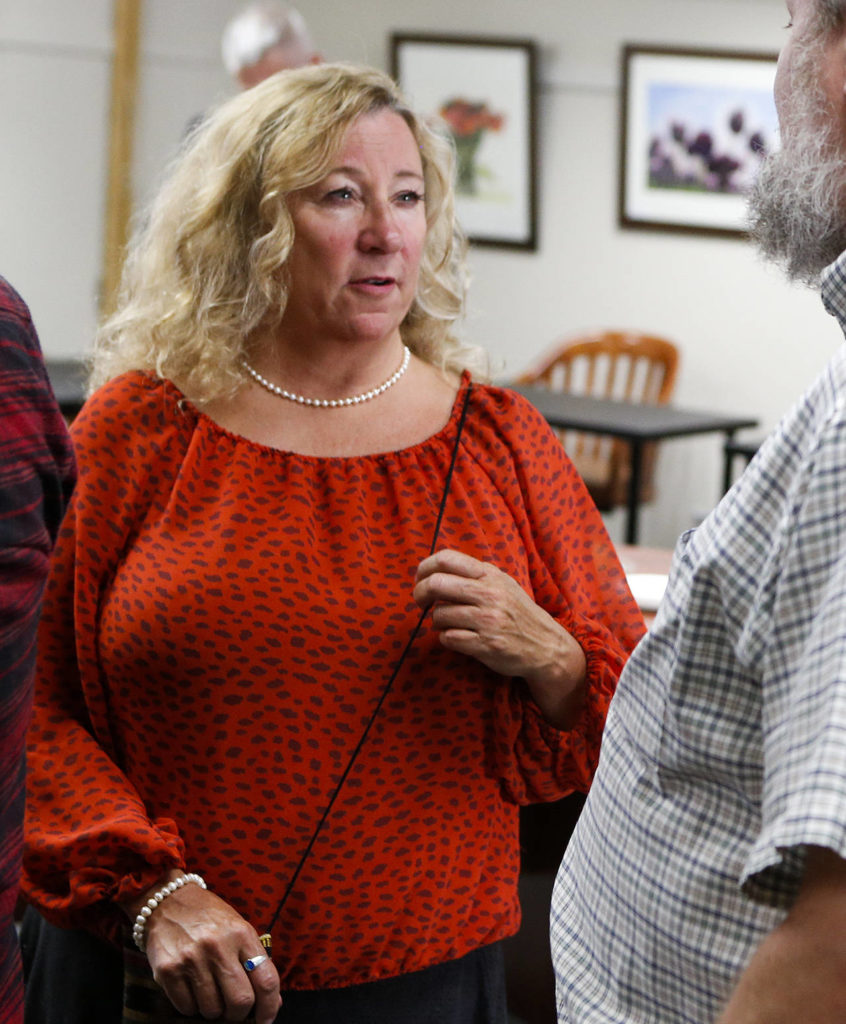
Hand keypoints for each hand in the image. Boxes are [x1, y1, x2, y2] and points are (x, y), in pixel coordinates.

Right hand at [124, 872, 280, 1022]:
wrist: (167, 901)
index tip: (266, 1019)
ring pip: (212, 1010)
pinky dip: (192, 1007)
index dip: (270, 1007)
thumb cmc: (208, 917)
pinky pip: (187, 1008)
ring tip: (209, 992)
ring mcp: (192, 959)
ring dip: (214, 1010)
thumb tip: (273, 1001)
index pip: (266, 980)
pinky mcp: (168, 971)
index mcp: (241, 934)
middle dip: (239, 1014)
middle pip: (240, 1001)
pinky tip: (191, 988)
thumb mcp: (237, 928)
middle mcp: (218, 946)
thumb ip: (254, 961)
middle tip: (233, 1010)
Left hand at [413, 548, 585, 727]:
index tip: (419, 579)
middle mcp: (489, 594)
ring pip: (439, 614)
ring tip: (449, 623)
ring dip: (437, 621)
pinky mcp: (486, 645)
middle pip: (436, 584)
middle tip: (420, 603)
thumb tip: (435, 569)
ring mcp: (488, 620)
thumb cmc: (517, 613)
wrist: (546, 645)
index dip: (424, 568)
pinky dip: (447, 638)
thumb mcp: (502, 583)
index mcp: (490, 575)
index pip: (446, 559)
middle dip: (420, 594)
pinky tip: (458, 637)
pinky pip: (448, 638)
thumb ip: (474, 574)